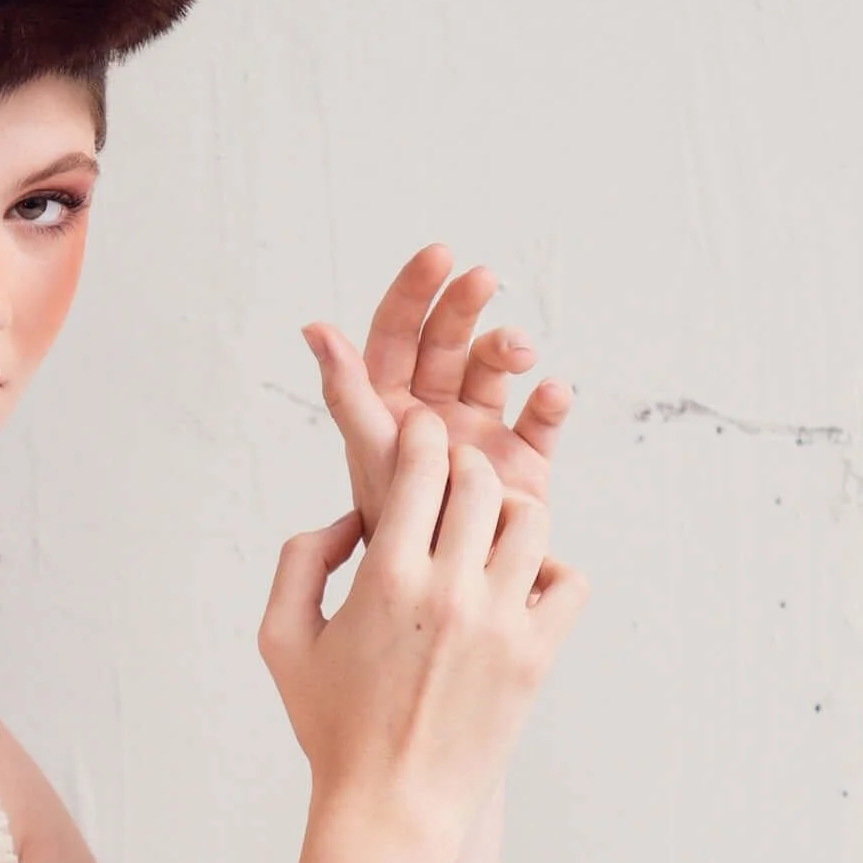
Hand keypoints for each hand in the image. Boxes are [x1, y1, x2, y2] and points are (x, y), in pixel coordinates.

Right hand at [258, 405, 586, 846]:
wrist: (389, 810)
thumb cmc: (331, 728)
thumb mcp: (282, 642)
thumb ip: (300, 561)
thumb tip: (350, 518)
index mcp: (386, 579)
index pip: (422, 466)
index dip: (421, 438)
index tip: (419, 438)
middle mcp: (448, 593)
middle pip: (480, 483)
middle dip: (464, 469)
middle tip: (453, 482)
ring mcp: (499, 625)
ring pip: (530, 522)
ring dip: (509, 515)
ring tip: (488, 534)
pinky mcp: (535, 658)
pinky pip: (569, 582)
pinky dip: (551, 573)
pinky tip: (519, 588)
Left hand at [302, 244, 572, 541]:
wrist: (442, 607)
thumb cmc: (395, 534)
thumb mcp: (371, 453)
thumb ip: (348, 392)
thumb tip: (313, 326)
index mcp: (389, 408)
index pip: (397, 332)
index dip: (415, 290)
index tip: (439, 256)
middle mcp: (434, 414)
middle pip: (449, 340)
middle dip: (464, 305)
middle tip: (481, 281)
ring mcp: (480, 436)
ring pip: (495, 369)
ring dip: (506, 347)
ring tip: (516, 353)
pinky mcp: (522, 466)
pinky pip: (539, 422)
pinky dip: (548, 402)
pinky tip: (549, 393)